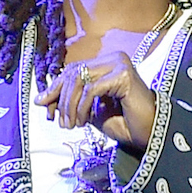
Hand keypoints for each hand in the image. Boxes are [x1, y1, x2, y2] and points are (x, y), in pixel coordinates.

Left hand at [34, 51, 155, 151]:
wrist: (149, 133)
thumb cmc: (124, 123)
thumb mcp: (90, 112)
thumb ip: (70, 102)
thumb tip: (42, 100)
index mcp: (106, 64)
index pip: (72, 70)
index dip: (55, 88)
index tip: (43, 106)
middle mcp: (113, 59)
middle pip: (74, 72)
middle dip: (60, 98)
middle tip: (59, 121)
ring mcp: (119, 64)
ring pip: (80, 80)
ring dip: (70, 105)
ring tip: (70, 124)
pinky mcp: (124, 75)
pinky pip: (92, 89)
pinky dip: (82, 107)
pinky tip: (83, 122)